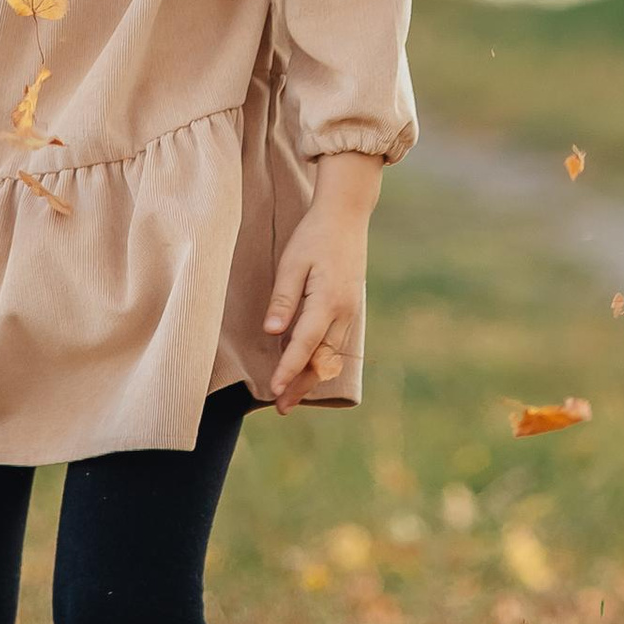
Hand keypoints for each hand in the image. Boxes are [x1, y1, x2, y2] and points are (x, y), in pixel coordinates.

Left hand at [262, 154, 381, 407]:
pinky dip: (322, 361)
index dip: (289, 369)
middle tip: (281, 407)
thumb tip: (272, 333)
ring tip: (292, 396)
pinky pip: (336, 344)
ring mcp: (351, 312)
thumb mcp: (292, 263)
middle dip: (301, 384)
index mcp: (328, 300)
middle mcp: (344, 312)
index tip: (275, 390)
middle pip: (321, 359)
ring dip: (312, 377)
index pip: (305, 344)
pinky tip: (308, 369)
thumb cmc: (314, 236)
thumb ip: (283, 299)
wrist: (347, 216)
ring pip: (331, 355)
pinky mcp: (350, 309)